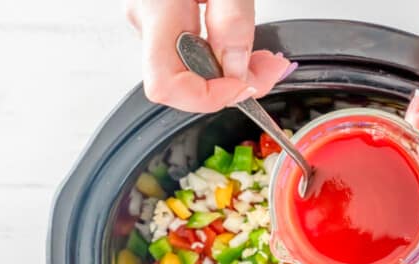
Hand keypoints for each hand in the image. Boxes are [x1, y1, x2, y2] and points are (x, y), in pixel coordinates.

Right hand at [125, 0, 292, 112]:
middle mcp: (148, 19)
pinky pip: (192, 51)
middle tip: (270, 71)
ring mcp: (154, 18)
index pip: (166, 85)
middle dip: (232, 87)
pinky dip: (223, 57)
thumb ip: (232, 22)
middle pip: (182, 82)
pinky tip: (244, 47)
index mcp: (159, 9)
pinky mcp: (166, 16)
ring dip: (232, 74)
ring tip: (266, 60)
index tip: (244, 86)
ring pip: (190, 70)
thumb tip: (237, 71)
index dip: (206, 98)